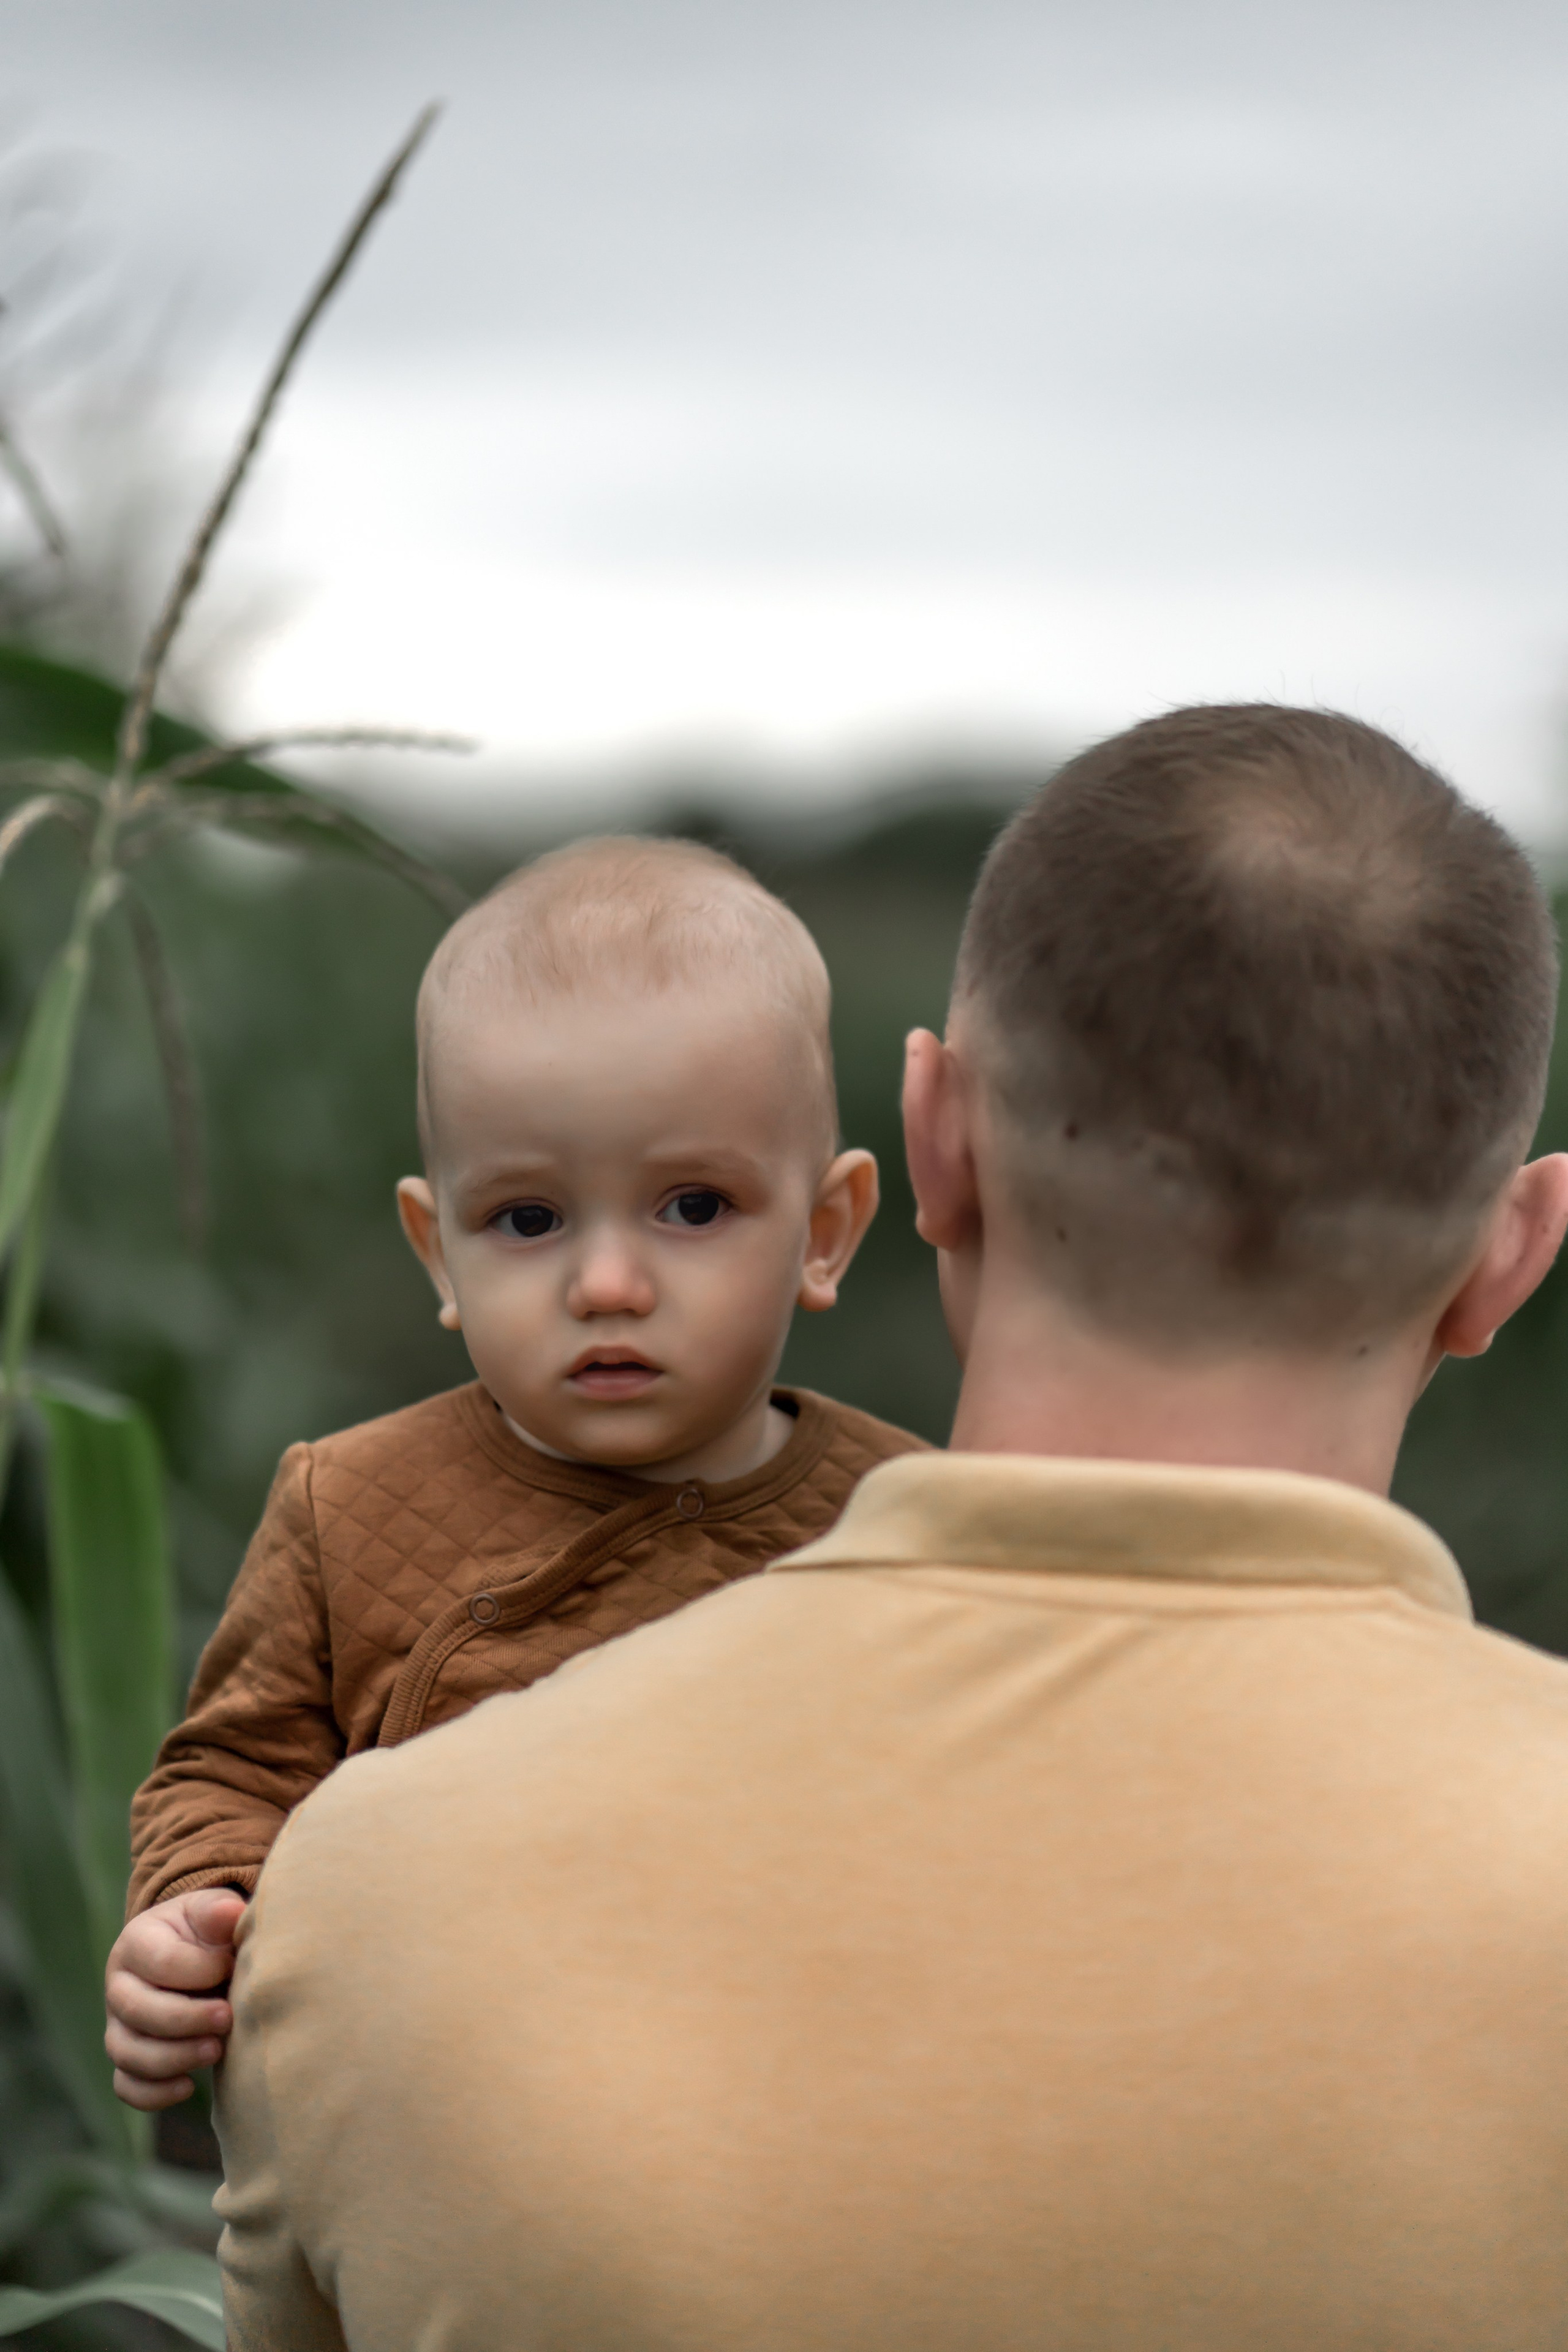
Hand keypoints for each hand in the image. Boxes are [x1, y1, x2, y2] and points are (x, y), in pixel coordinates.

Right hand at [104, 1887, 246, 2110]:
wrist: (199, 1955)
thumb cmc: (208, 1931)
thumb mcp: (213, 1911)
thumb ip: (219, 1911)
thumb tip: (230, 1914)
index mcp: (137, 1942)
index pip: (160, 1962)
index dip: (200, 1970)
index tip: (232, 1967)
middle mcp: (119, 1985)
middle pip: (137, 2010)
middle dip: (186, 2019)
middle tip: (227, 2017)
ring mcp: (118, 2025)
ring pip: (128, 2053)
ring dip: (173, 2058)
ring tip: (216, 2051)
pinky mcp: (128, 2058)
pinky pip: (126, 2086)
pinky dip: (153, 2094)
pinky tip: (188, 2086)